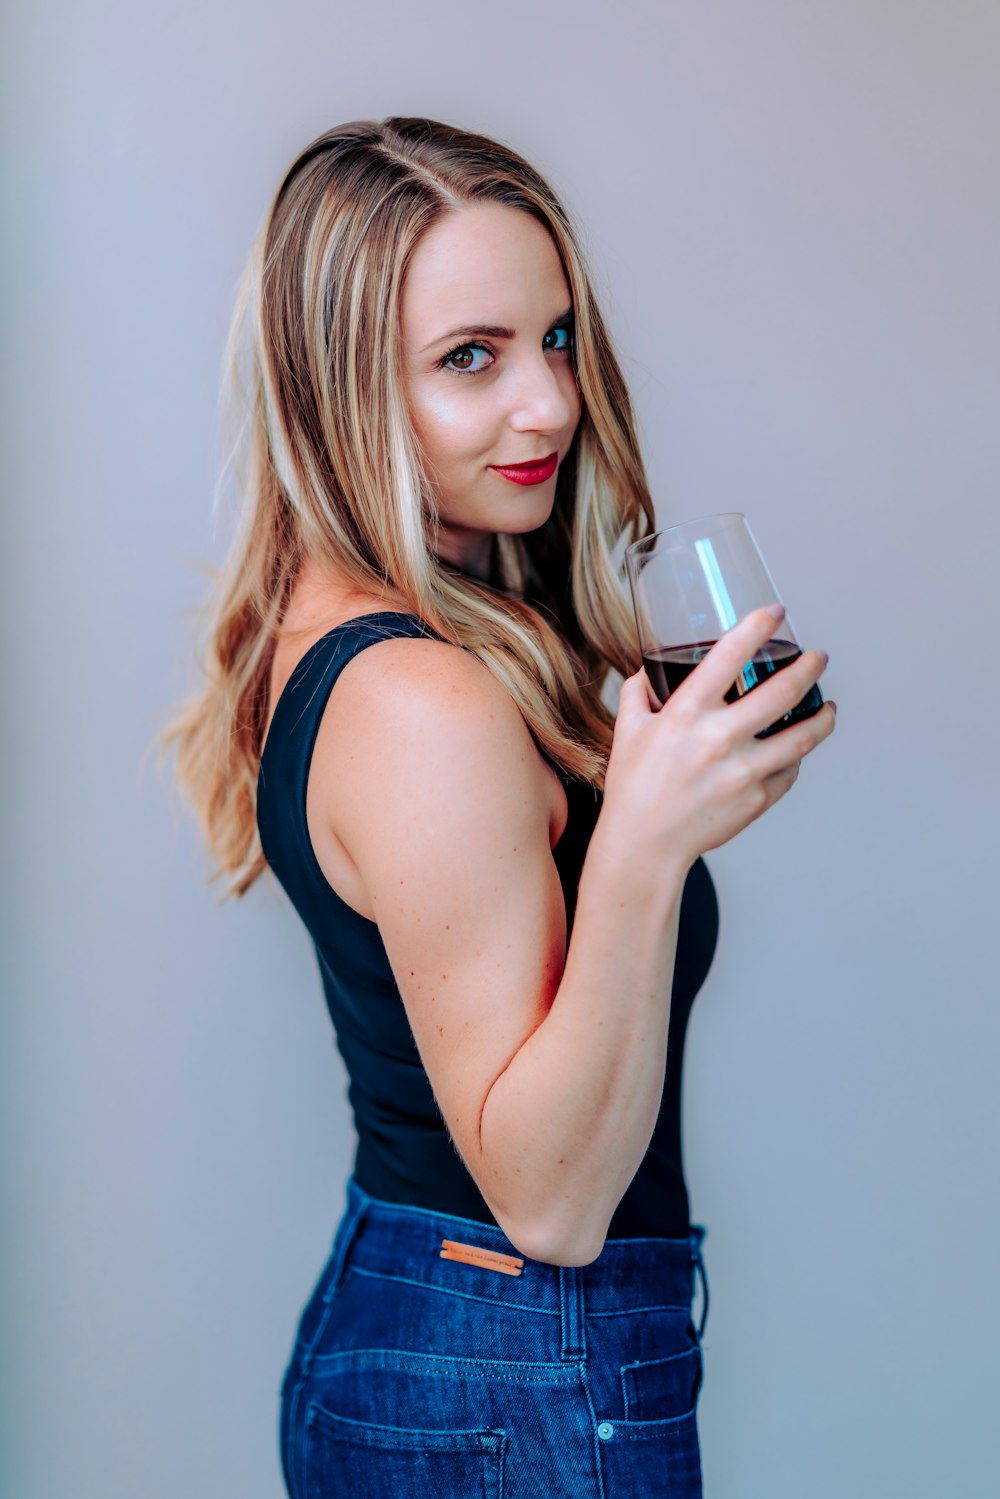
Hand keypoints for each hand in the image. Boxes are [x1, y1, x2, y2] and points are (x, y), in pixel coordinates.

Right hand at [603, 606, 835, 867]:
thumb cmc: (634, 787)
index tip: (775, 612)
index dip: (758, 626)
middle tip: (818, 658)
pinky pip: (789, 771)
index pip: (729, 655)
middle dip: (809, 668)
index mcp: (685, 714)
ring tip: (828, 707)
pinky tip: (797, 749)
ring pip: (803, 736)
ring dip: (823, 717)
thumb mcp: (626, 731)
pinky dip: (796, 758)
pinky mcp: (756, 799)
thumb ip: (637, 695)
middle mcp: (718, 739)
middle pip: (782, 692)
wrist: (645, 844)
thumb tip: (645, 673)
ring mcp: (742, 771)